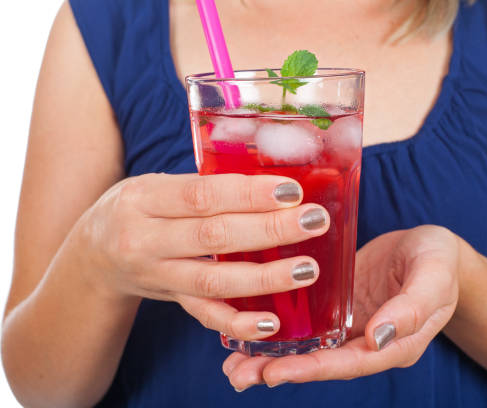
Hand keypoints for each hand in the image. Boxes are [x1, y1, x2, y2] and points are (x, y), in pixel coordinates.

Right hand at [72, 173, 328, 340]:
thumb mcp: (155, 185)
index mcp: (144, 198)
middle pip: (214, 236)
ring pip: (213, 280)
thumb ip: (201, 185)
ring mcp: (156, 275)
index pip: (202, 195)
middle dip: (270, 231)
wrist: (91, 255)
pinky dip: (237, 322)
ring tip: (307, 269)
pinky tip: (271, 322)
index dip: (249, 194)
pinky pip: (203, 314)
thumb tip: (269, 181)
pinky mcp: (168, 300)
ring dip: (265, 278)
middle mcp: (144, 239)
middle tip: (315, 222)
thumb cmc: (136, 208)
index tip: (292, 191)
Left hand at [222, 225, 459, 389]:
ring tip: (233, 365)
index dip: (312, 370)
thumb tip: (378, 339)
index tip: (274, 373)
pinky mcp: (337, 306)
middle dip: (280, 370)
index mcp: (394, 343)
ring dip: (271, 357)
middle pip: (321, 363)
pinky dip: (279, 330)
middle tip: (238, 375)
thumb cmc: (439, 261)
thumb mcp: (433, 277)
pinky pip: (307, 323)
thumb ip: (411, 308)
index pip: (349, 363)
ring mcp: (350, 325)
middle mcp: (367, 341)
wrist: (432, 249)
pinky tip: (250, 329)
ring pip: (308, 347)